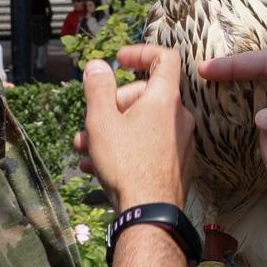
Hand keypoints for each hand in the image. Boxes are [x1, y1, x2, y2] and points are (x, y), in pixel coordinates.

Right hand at [79, 46, 192, 211]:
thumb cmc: (126, 165)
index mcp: (165, 99)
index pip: (165, 58)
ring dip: (112, 131)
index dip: (141, 53)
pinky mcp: (177, 163)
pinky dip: (126, 148)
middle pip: (145, 95)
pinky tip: (98, 166)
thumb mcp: (102, 121)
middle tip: (89, 123)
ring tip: (84, 148)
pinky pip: (149, 145)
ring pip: (142, 124)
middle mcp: (179, 117)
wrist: (150, 214)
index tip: (119, 61)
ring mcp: (182, 142)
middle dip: (112, 105)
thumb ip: (98, 88)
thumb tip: (97, 65)